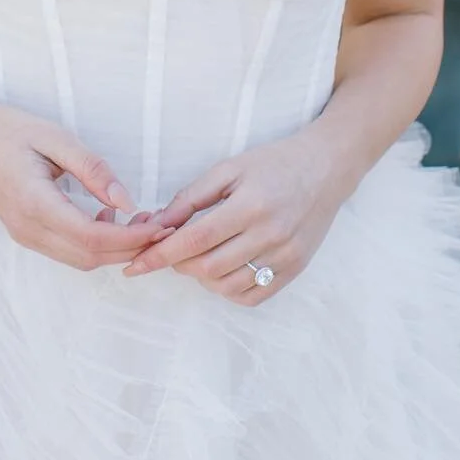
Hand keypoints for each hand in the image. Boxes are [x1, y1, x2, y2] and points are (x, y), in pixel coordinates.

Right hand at [0, 104, 176, 272]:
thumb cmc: (12, 130)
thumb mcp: (57, 137)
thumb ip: (93, 169)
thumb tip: (127, 202)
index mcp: (34, 204)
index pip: (92, 239)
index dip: (131, 238)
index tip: (160, 226)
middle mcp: (28, 229)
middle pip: (89, 257)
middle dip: (130, 247)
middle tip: (159, 225)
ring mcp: (24, 236)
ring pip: (80, 260)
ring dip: (114, 248)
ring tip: (140, 221)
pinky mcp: (26, 234)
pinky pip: (67, 251)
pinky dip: (95, 244)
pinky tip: (108, 218)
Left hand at [120, 124, 352, 302]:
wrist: (326, 169)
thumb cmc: (273, 164)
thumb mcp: (229, 169)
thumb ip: (191, 197)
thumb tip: (157, 224)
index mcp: (249, 206)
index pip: (194, 240)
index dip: (160, 255)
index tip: (134, 265)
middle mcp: (269, 235)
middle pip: (207, 267)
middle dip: (178, 263)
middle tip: (171, 248)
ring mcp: (285, 257)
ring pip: (227, 286)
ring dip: (201, 277)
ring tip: (199, 255)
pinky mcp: (295, 270)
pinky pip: (252, 296)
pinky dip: (228, 289)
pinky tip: (222, 270)